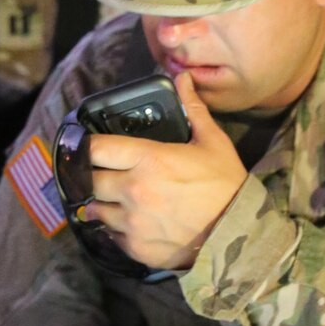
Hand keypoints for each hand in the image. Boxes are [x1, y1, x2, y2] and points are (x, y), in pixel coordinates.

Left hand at [81, 71, 245, 271]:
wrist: (240, 232)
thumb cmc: (225, 183)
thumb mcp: (212, 141)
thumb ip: (192, 108)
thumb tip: (182, 77)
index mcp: (148, 159)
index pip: (95, 148)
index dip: (85, 145)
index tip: (84, 145)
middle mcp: (133, 190)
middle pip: (89, 180)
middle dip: (93, 176)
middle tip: (103, 174)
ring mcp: (132, 222)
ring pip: (95, 210)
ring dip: (102, 203)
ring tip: (115, 199)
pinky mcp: (136, 248)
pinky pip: (111, 235)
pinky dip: (115, 228)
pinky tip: (129, 221)